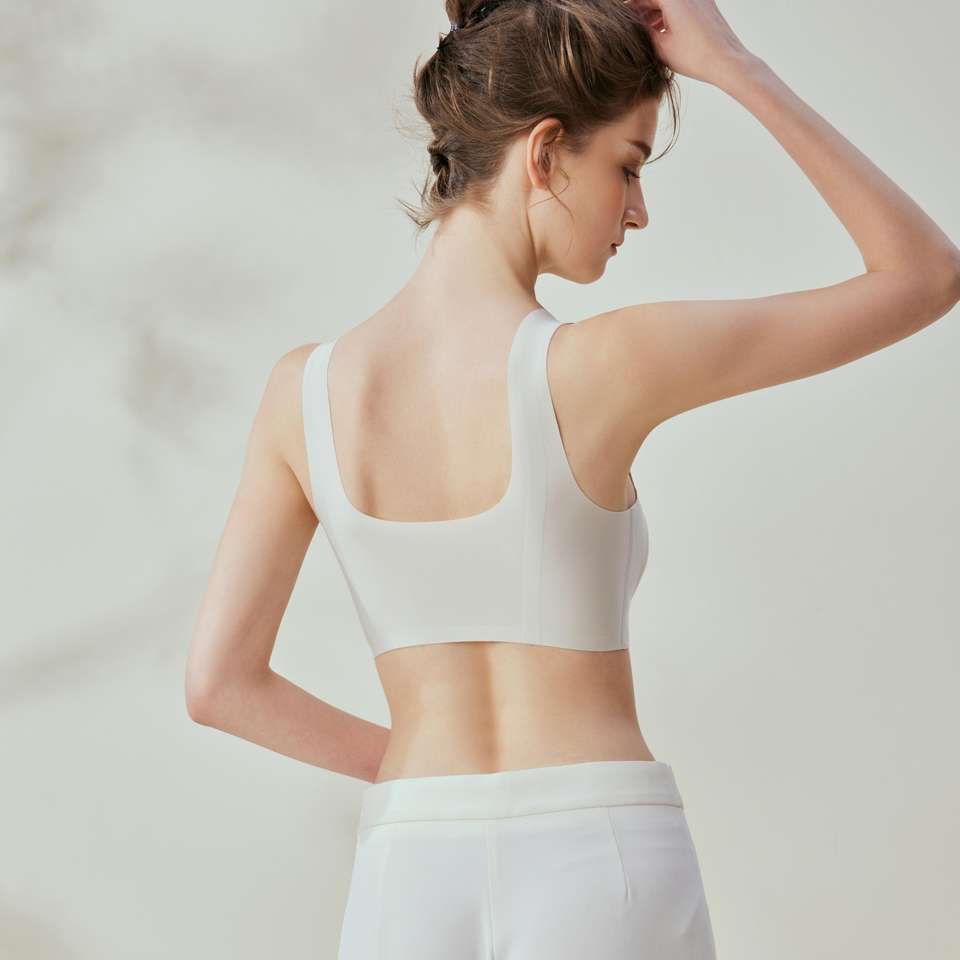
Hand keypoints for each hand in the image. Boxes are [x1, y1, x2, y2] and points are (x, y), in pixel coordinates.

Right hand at [624, 0, 753, 85]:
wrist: (727, 61)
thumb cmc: (695, 56)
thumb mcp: (660, 46)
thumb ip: (642, 31)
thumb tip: (631, 26)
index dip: (627, 7)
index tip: (617, 18)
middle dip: (640, 9)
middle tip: (627, 26)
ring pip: (668, 2)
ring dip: (653, 13)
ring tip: (642, 32)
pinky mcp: (706, 6)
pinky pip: (681, 6)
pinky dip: (668, 15)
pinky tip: (660, 32)